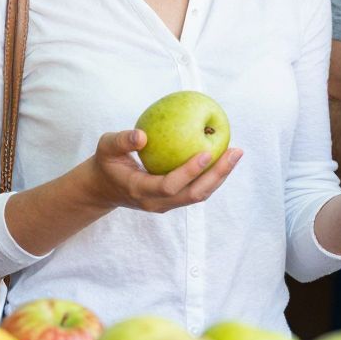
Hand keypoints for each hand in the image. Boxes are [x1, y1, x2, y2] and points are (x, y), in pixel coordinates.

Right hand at [87, 129, 242, 212]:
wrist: (104, 187)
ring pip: (200, 195)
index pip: (169, 186)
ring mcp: (167, 204)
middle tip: (235, 151)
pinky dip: (213, 175)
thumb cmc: (107, 162)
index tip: (206, 151)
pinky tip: (223, 156)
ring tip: (236, 153)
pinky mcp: (174, 200)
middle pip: (193, 195)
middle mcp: (157, 202)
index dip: (189, 172)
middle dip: (217, 175)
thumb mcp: (106, 147)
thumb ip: (121, 141)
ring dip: (220, 176)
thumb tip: (142, 135)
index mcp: (140, 190)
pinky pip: (198, 190)